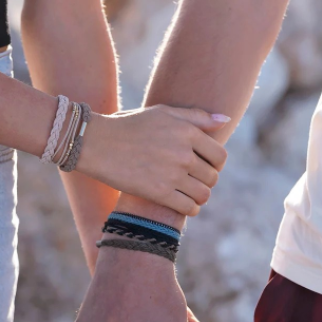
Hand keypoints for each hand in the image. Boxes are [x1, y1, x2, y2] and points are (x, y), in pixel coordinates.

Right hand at [77, 106, 228, 215]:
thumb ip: (195, 116)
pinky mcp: (159, 193)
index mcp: (187, 132)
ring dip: (199, 197)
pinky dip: (190, 209)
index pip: (219, 156)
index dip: (215, 164)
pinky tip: (181, 204)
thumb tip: (224, 122)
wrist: (97, 143)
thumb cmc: (129, 125)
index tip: (205, 167)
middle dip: (206, 180)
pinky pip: (188, 208)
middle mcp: (183, 153)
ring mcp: (171, 174)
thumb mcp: (162, 112)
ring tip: (188, 194)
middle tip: (193, 181)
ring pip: (203, 194)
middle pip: (212, 177)